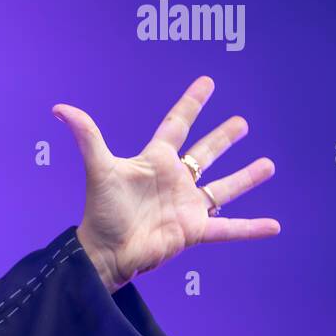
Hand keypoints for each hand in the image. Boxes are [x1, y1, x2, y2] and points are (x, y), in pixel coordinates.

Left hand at [53, 75, 279, 293]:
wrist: (106, 252)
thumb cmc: (101, 211)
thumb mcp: (100, 169)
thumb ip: (87, 137)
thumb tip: (60, 107)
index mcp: (155, 161)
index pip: (177, 125)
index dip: (191, 104)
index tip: (208, 83)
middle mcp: (175, 181)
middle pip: (205, 153)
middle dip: (223, 138)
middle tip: (241, 123)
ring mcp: (187, 206)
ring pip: (223, 187)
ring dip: (246, 177)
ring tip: (269, 165)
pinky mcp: (194, 230)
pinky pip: (229, 228)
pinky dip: (251, 228)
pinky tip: (275, 226)